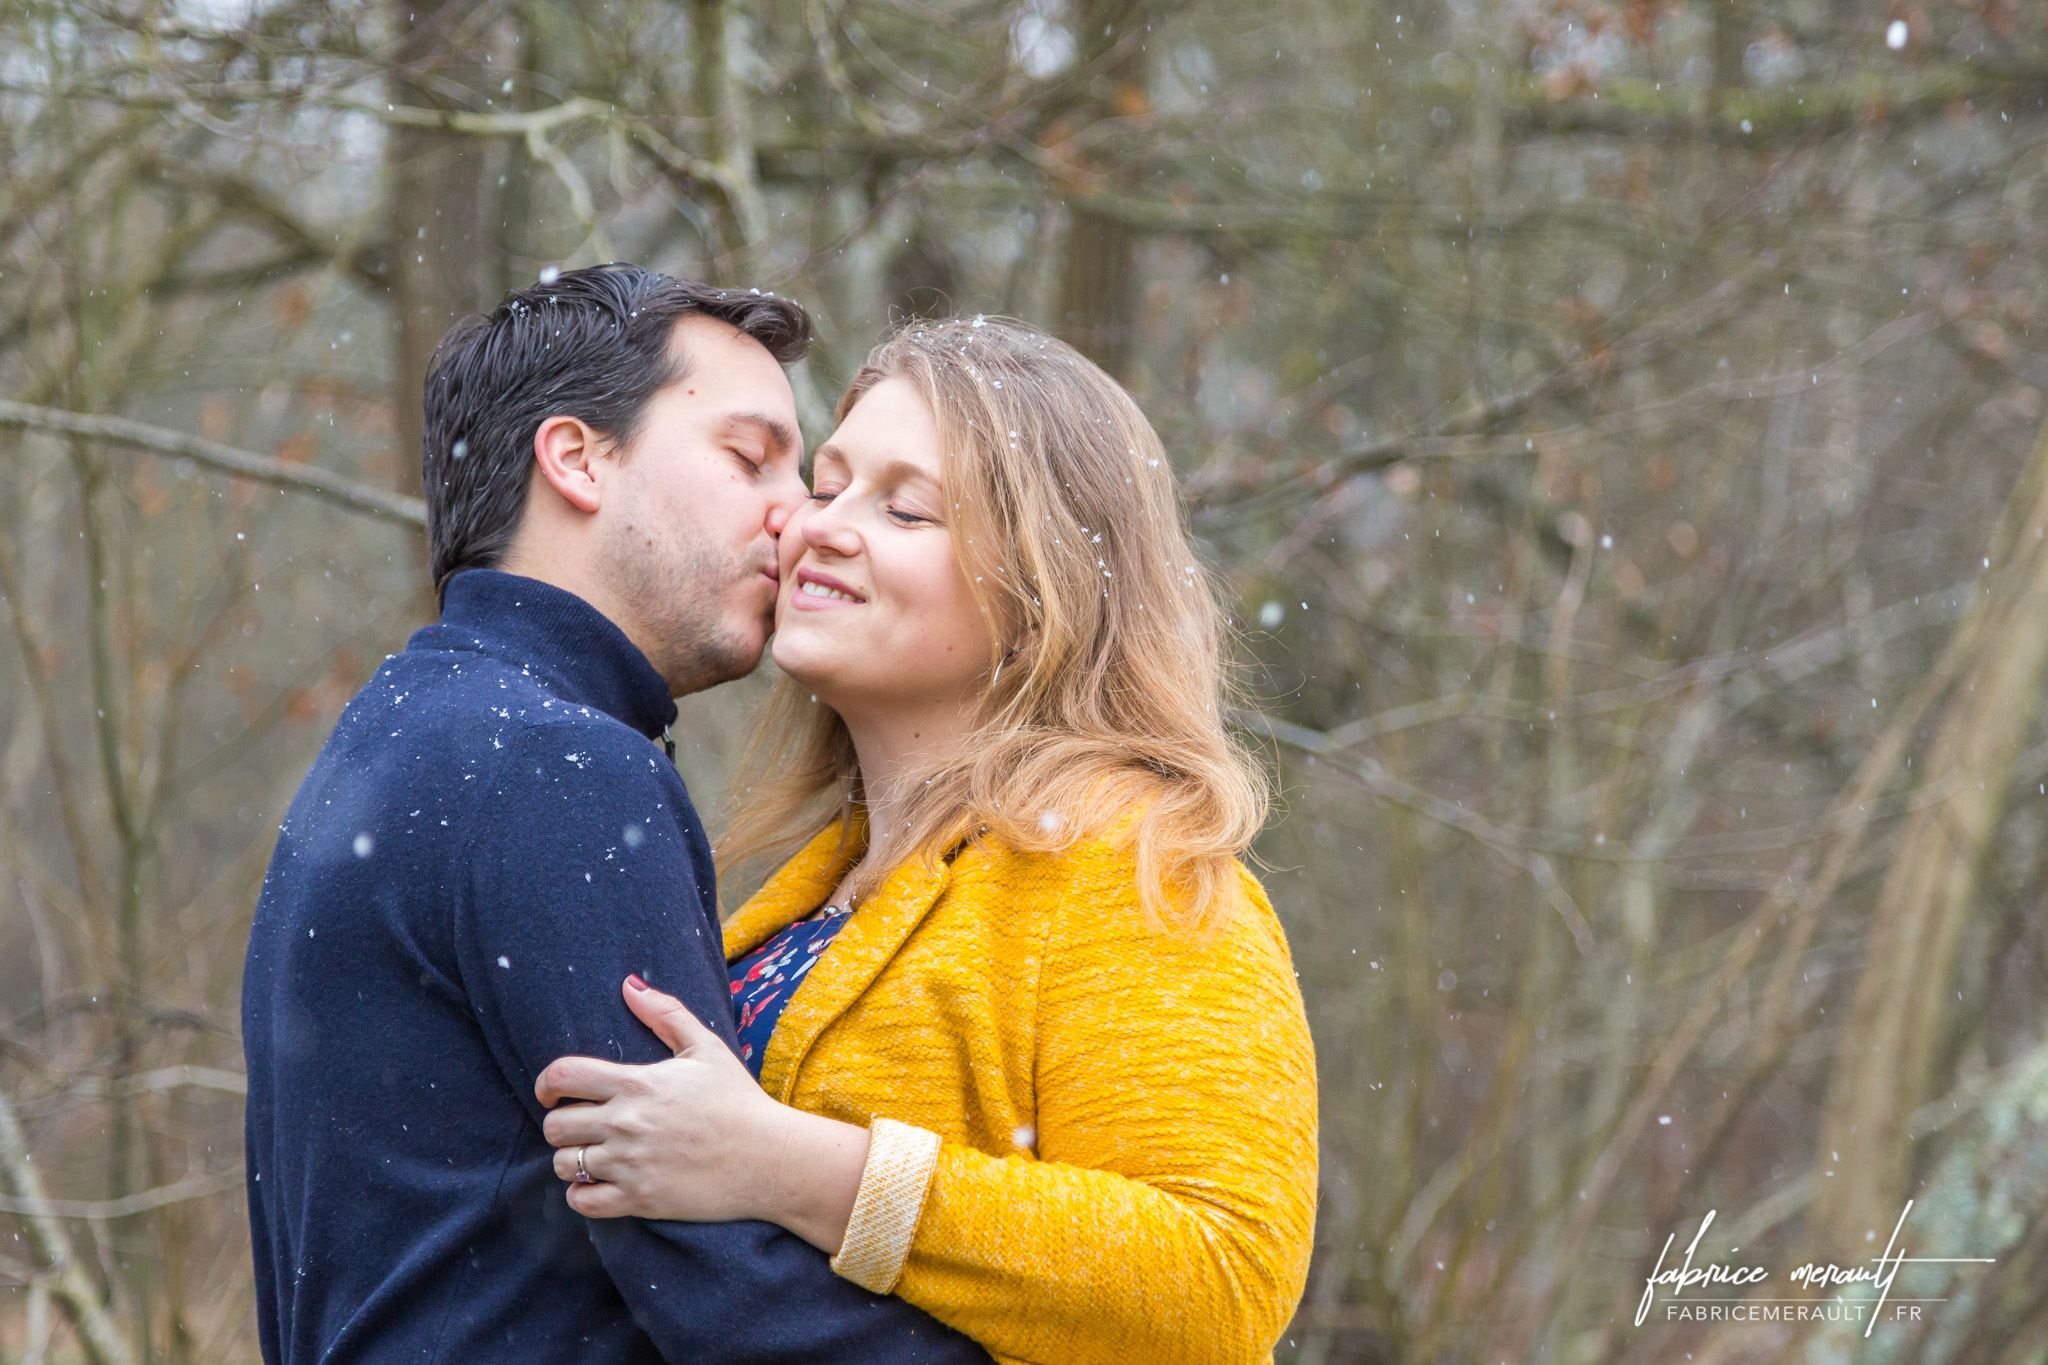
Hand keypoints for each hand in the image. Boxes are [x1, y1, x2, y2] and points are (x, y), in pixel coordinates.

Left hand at [536, 976, 868, 1251]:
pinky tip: (599, 1185)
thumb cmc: (738, 1100)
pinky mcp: (639, 1199)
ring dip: (570, 1160)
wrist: (768, 1158)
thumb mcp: (706, 1048)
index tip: (550, 1094)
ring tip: (591, 1156)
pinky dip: (582, 1194)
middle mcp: (626, 1124)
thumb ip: (665, 1013)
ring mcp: (630, 1164)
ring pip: (564, 1165)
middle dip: (560, 1125)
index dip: (545, 1084)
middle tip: (580, 1128)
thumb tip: (628, 985)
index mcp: (637, 1084)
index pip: (563, 1077)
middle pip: (554, 1126)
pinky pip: (582, 1201)